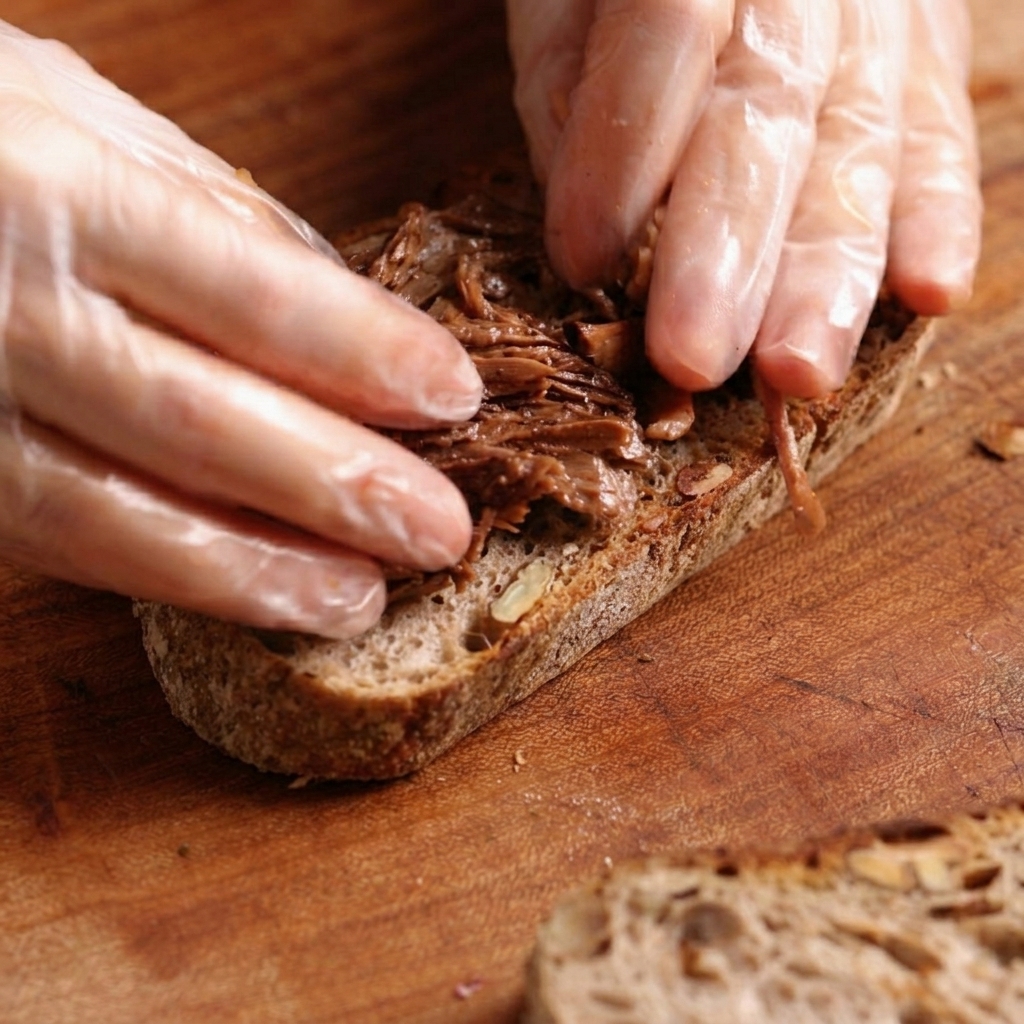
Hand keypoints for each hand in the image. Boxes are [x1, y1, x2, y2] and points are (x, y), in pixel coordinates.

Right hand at [0, 22, 482, 638]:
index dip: (365, 355)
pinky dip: (172, 575)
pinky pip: (64, 544)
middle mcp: (6, 311)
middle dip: (334, 488)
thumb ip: (217, 214)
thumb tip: (346, 304)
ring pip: (120, 518)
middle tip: (437, 531)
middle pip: (199, 424)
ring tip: (358, 599)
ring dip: (257, 571)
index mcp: (62, 195)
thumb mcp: (88, 123)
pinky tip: (252, 589)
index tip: (451, 397)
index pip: (252, 295)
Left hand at [507, 0, 981, 396]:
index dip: (627, 152)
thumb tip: (589, 233)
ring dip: (830, 272)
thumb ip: (567, 83)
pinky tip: (927, 295)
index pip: (671, 30)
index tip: (584, 263)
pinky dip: (935, 218)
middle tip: (693, 359)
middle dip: (729, 249)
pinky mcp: (929, 44)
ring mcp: (882, 7)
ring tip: (798, 370)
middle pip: (771, 110)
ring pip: (862, 144)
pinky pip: (938, 133)